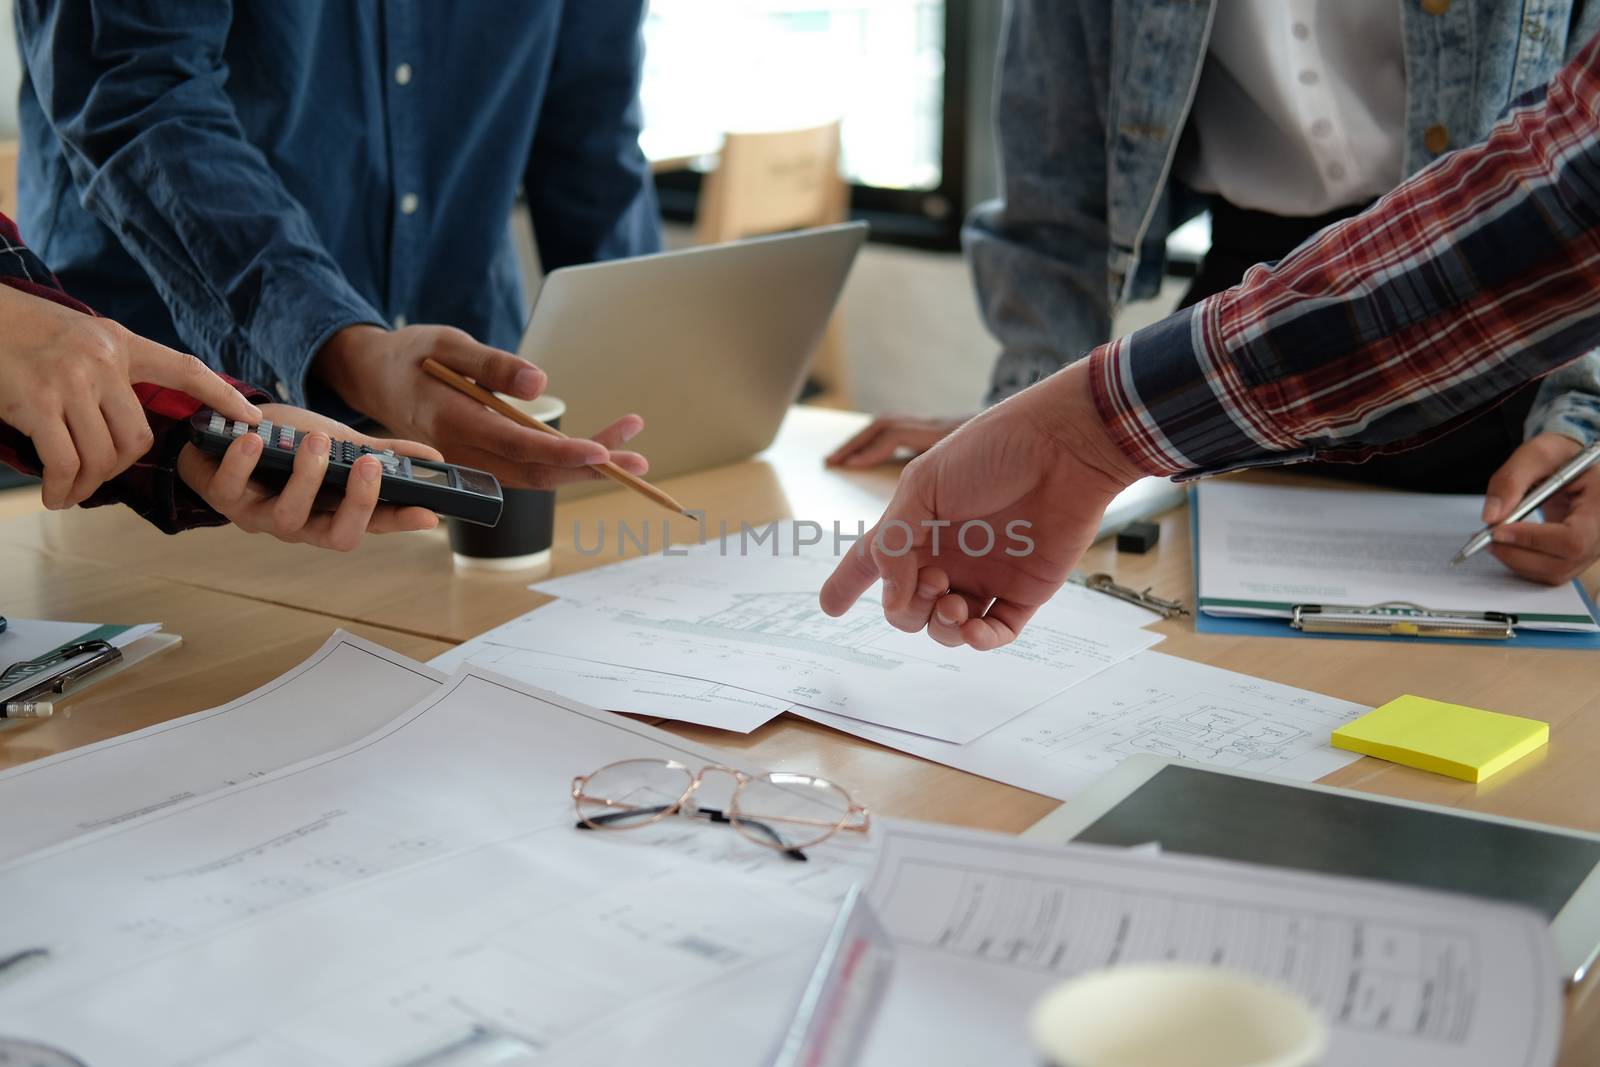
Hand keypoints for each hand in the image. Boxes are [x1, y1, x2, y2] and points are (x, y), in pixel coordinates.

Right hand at [0, 284, 261, 508]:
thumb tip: (129, 418)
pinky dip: (62, 488)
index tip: (251, 419)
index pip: (184, 368)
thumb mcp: (83, 336)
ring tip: (70, 491)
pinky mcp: (36, 402)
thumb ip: (113, 369)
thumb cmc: (28, 333)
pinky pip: (65, 462)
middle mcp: (103, 362)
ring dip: (86, 484)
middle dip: (119, 468)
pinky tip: (55, 495)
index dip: (220, 395)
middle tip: (96, 478)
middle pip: (137, 437)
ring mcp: (70, 382)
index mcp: (121, 344)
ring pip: (101, 454)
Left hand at [176, 404, 440, 549]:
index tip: (428, 513)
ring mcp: (263, 516)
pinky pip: (231, 490)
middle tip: (368, 465)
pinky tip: (253, 438)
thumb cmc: (287, 449)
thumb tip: (432, 458)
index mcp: (334, 512)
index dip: (400, 522)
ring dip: (306, 477)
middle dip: (357, 503)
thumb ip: (381, 452)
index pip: (375, 524)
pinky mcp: (224, 498)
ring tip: (317, 441)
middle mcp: (303, 524)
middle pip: (338, 536)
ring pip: (289, 517)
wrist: (226, 437)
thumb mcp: (337, 446)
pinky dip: (242, 463)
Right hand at [314, 324, 645, 488]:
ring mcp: (472, 464)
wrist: (375, 378)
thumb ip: (492, 364)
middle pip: (536, 473)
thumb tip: (539, 383)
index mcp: (453, 423)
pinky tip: (598, 449)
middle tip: (639, 462)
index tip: (603, 452)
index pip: (518, 446)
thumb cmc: (412, 355)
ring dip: (585, 468)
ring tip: (632, 453)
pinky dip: (565, 463)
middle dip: (590, 469)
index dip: (563, 452)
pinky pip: (527, 470)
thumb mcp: (448, 344)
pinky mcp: (481, 462)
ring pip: (536, 477)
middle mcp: (464, 454)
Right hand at [819, 362, 1141, 649]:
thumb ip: (895, 542)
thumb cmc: (992, 451)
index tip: (829, 606)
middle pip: (907, 607)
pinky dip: (980, 641)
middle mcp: (947, 553)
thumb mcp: (924, 485)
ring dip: (941, 628)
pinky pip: (995, 633)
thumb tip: (891, 599)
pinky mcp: (1024, 592)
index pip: (872, 561)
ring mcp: (985, 575)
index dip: (847, 583)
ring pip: (946, 628)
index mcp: (916, 525)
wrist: (1063, 447)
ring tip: (953, 605)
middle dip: (907, 609)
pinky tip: (976, 630)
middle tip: (932, 581)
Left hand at [1482, 432, 1599, 583]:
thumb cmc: (1561, 457)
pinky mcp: (1577, 557)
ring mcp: (1592, 549)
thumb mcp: (1537, 453)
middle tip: (1487, 538)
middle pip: (1563, 562)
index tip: (1498, 531)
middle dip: (1518, 554)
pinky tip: (1507, 546)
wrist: (1571, 465)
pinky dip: (1523, 564)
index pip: (1574, 538)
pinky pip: (1550, 572)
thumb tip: (1491, 517)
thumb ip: (1512, 480)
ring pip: (1555, 573)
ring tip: (1492, 540)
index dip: (1534, 539)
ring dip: (1516, 561)